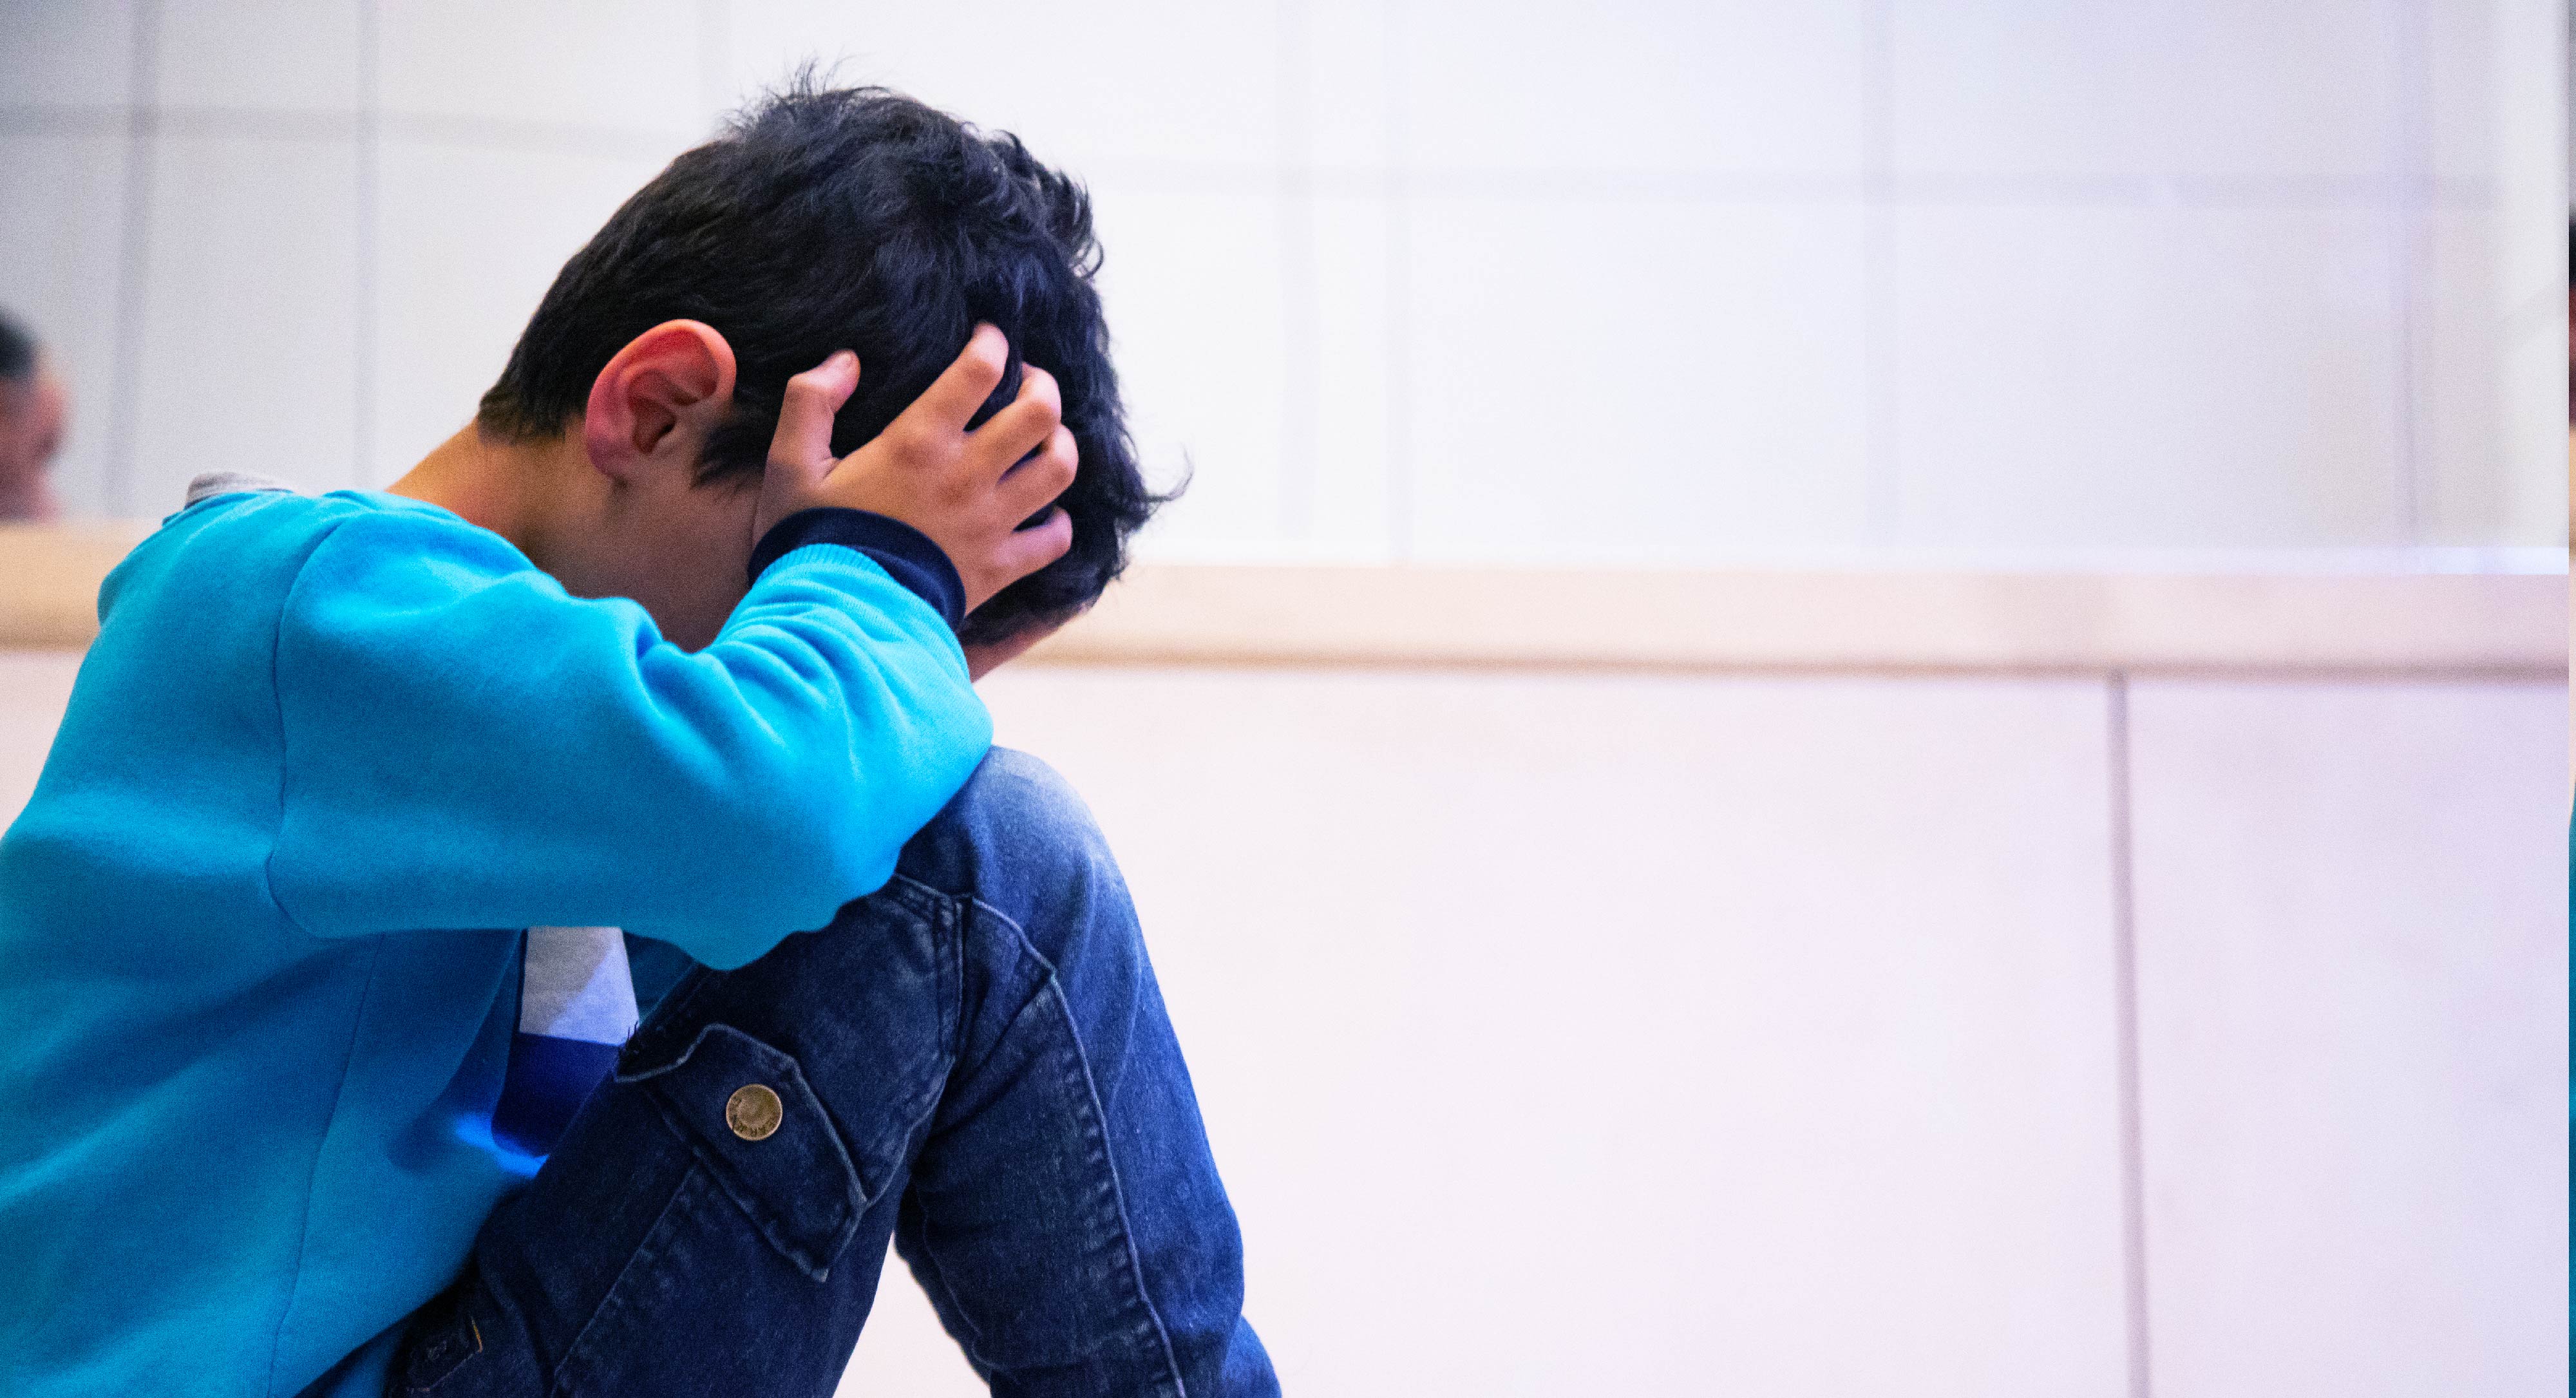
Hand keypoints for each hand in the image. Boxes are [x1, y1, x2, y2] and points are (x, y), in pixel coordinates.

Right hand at [758, 326, 1077, 612]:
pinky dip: (1059, 523)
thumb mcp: (789, 463)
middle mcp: (966, 476)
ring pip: (1059, 468)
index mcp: (918, 442)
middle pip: (1040, 412)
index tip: (989, 338)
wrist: (835, 619)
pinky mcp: (999, 568)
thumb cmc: (809, 538)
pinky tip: (1043, 513)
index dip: (994, 342)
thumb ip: (811, 400)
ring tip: (1045, 438)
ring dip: (1060, 445)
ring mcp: (989, 523)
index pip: (980, 369)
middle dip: (1043, 386)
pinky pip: (1055, 540)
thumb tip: (847, 360)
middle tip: (1028, 382)